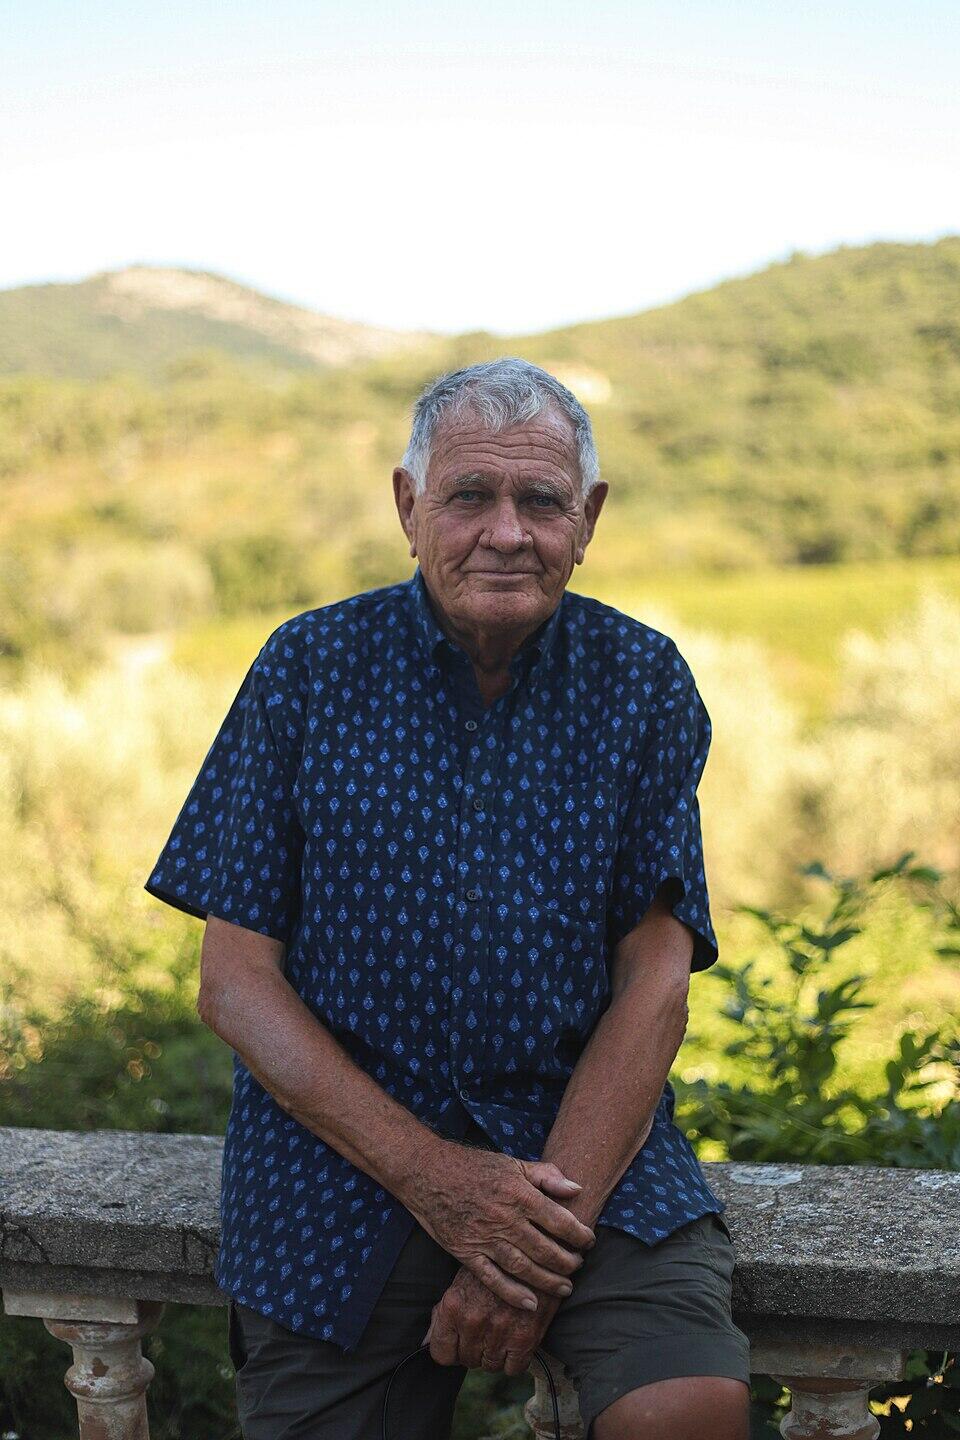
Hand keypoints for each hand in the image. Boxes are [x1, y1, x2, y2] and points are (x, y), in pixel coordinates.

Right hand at [408, 1138, 594, 1309]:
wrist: (428, 1173)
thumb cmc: (473, 1166)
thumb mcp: (512, 1163)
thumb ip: (546, 1175)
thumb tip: (577, 1189)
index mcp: (519, 1194)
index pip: (559, 1221)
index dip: (579, 1235)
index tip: (589, 1242)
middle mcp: (505, 1219)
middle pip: (545, 1249)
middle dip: (568, 1262)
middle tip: (579, 1267)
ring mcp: (485, 1238)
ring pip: (524, 1267)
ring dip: (548, 1281)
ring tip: (565, 1288)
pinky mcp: (466, 1253)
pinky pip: (493, 1279)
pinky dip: (513, 1293)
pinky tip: (531, 1303)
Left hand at [423, 1264, 562, 1375]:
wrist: (533, 1251)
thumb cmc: (495, 1264)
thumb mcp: (462, 1280)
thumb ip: (442, 1314)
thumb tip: (425, 1341)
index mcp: (453, 1306)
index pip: (441, 1354)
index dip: (452, 1350)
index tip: (461, 1342)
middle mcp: (473, 1321)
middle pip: (468, 1360)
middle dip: (476, 1348)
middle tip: (487, 1329)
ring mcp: (498, 1332)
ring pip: (490, 1365)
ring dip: (496, 1353)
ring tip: (503, 1330)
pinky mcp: (525, 1338)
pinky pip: (513, 1369)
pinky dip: (515, 1359)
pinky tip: (517, 1339)